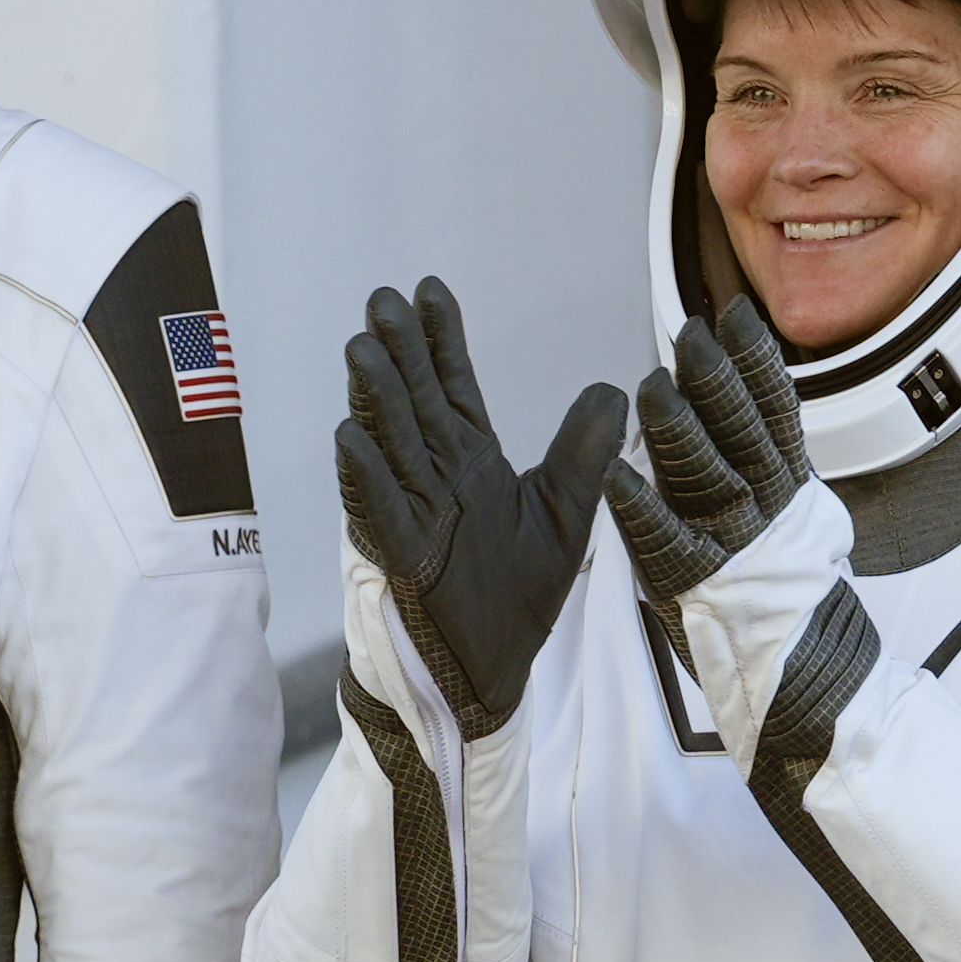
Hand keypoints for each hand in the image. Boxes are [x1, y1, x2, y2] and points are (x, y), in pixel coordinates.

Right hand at [335, 278, 627, 734]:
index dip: (441, 341)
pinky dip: (364, 476)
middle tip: (383, 299)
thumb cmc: (519, 594)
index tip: (430, 291)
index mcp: (472, 462)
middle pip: (415, 402)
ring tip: (362, 349)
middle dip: (399, 352)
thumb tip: (610, 388)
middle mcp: (436, 477)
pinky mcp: (401, 557)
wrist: (493, 670)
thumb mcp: (567, 513)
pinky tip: (350, 436)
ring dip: (375, 399)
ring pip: (390, 444)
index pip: (454, 388)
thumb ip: (582, 452)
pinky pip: (378, 510)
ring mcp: (413, 513)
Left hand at [602, 304, 865, 772]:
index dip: (755, 360)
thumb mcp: (796, 522)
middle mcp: (770, 511)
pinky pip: (669, 546)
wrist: (814, 686)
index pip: (774, 409)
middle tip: (690, 333)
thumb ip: (769, 467)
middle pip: (743, 431)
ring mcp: (738, 550)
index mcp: (790, 489)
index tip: (736, 315)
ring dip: (678, 430)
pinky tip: (618, 478)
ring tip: (651, 387)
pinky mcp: (701, 591)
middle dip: (716, 378)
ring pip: (709, 477)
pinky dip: (643, 511)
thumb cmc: (793, 604)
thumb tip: (746, 406)